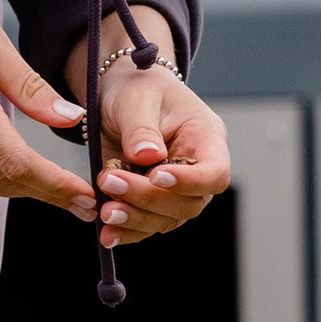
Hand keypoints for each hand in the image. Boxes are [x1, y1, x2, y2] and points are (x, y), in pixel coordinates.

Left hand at [67, 18, 230, 254]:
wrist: (119, 94)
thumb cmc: (137, 87)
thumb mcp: (137, 98)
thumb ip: (142, 128)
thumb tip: (147, 156)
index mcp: (206, 139)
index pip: (215, 173)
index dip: (191, 182)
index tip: (157, 175)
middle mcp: (196, 170)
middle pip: (187, 203)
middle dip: (148, 199)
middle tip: (110, 182)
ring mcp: (175, 190)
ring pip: (165, 220)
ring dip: (135, 220)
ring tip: (105, 212)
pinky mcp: (150, 201)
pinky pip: (145, 225)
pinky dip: (126, 231)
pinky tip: (106, 234)